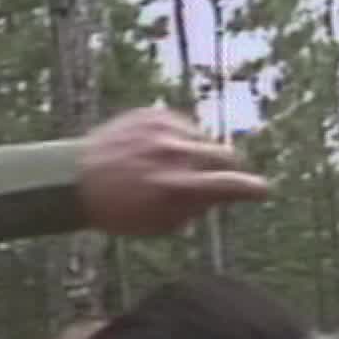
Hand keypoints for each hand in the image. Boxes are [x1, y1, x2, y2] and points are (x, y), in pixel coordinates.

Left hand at [78, 107, 269, 236]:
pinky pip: (183, 126)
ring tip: (171, 169)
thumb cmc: (117, 210)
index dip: (251, 189)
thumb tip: (219, 197)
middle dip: (226, 169)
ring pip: (204, 139)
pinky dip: (179, 140)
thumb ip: (194, 210)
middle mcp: (173, 154)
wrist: (75, 178)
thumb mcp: (158, 224)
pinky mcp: (153, 114)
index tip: (263, 190)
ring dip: (199, 154)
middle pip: (225, 155)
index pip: (228, 184)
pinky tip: (157, 154)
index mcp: (176, 186)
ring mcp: (163, 130)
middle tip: (214, 179)